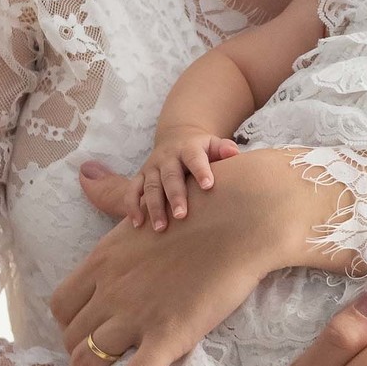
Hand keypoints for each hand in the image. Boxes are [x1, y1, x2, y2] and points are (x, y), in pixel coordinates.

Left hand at [52, 150, 290, 365]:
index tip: (84, 342)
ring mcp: (135, 314)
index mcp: (105, 258)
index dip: (70, 327)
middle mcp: (109, 287)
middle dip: (75, 364)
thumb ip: (114, 196)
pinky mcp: (166, 337)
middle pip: (72, 338)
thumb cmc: (208, 204)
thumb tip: (85, 174)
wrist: (247, 212)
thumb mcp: (148, 200)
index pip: (64, 303)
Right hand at [127, 128, 241, 230]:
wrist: (177, 137)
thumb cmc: (202, 149)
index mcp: (188, 148)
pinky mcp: (140, 176)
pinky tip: (137, 224)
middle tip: (182, 215)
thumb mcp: (213, 144)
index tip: (208, 186)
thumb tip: (234, 153)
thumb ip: (224, 149)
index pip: (195, 158)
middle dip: (175, 196)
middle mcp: (168, 157)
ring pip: (151, 187)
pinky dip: (132, 206)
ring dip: (154, 207)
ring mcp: (152, 167)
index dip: (201, 170)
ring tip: (161, 228)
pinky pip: (132, 191)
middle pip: (171, 176)